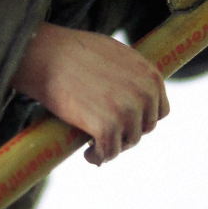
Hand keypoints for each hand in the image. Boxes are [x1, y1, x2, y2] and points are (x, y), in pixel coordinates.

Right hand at [12, 22, 168, 165]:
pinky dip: (99, 157)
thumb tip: (133, 93)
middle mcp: (144, 95)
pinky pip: (109, 152)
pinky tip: (88, 154)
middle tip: (106, 134)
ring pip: (128, 142)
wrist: (48, 55)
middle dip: (127, 133)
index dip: (142, 119)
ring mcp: (127, 112)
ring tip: (95, 144)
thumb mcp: (116, 55)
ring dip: (113, 146)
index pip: (159, 111)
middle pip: (144, 129)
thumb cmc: (74, 51)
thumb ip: (130, 74)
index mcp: (150, 76)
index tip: (125, 123)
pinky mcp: (107, 127)